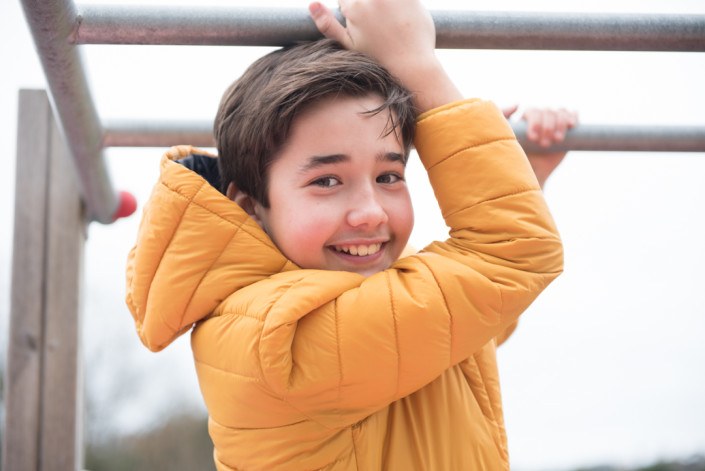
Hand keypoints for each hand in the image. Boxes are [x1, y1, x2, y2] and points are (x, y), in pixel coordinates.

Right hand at [309, 0, 461, 111]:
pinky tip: (401, 20)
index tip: (362, 21)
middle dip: (368, 7)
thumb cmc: (378, 59)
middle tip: (378, 24)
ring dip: (382, 6)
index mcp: (354, 8)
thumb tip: (312, 4)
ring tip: (389, 23)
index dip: (351, 7)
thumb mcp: (349, 46)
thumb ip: (328, 25)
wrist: (412, 66)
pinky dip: (400, 6)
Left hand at [503, 105, 577, 187]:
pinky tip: (571, 126)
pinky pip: (572, 114)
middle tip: (544, 144)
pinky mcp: (567, 128)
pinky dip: (573, 117)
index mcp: (527, 117)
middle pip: (548, 111)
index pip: (533, 111)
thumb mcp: (506, 139)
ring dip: (560, 124)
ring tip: (556, 140)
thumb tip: (517, 104)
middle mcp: (541, 117)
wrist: (534, 172)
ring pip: (560, 112)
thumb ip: (504, 120)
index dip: (534, 123)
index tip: (532, 139)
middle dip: (547, 128)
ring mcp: (555, 121)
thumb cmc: (518, 157)